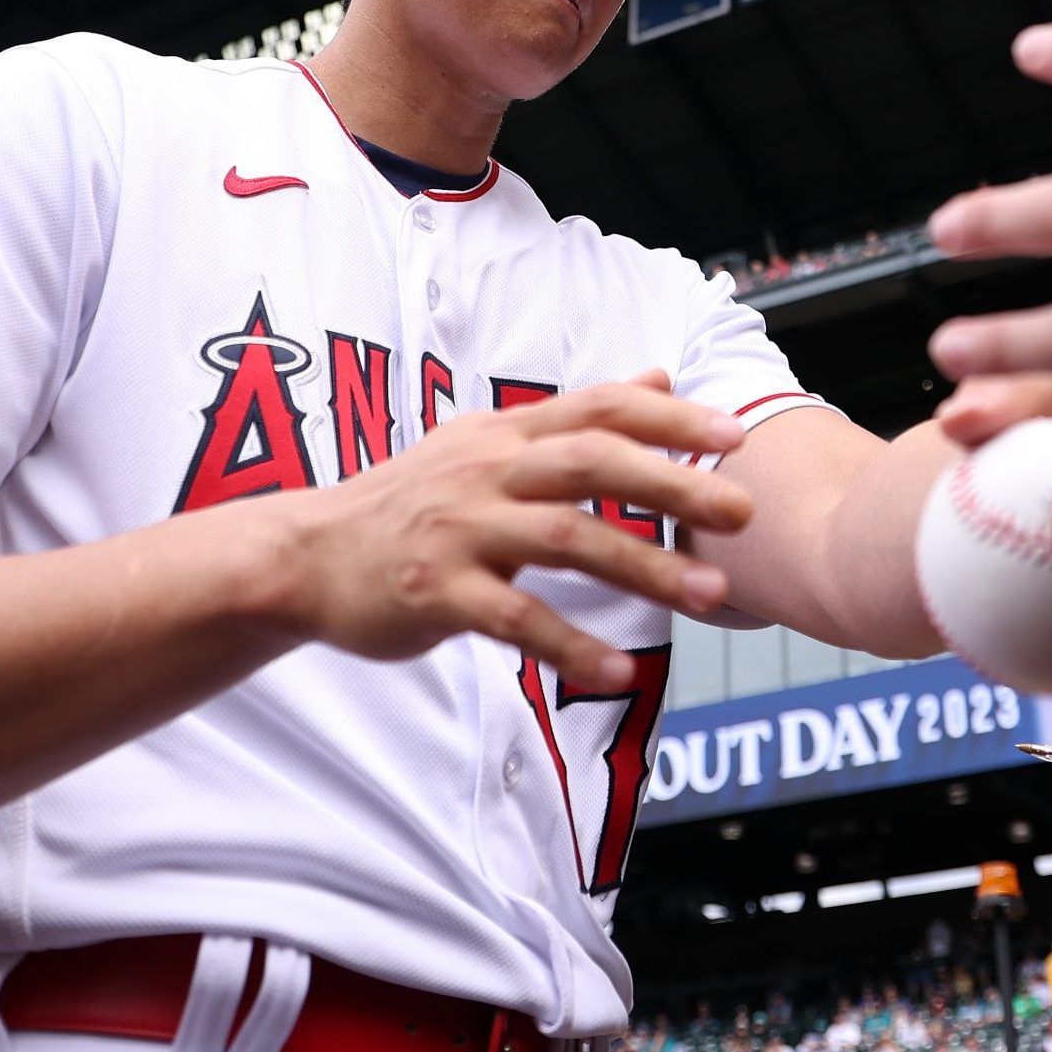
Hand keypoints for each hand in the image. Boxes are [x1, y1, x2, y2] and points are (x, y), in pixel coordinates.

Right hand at [278, 372, 750, 689]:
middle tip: (744, 510)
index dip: (670, 417)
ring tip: (711, 597)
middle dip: (674, 483)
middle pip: (593, 463)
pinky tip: (620, 672)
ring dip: (645, 569)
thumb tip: (659, 378)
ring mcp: (461, 530)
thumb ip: (575, 417)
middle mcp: (487, 471)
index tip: (737, 435)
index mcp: (504, 434)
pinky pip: (516, 619)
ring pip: (566, 541)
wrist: (306, 554)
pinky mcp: (438, 592)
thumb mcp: (488, 442)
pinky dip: (571, 645)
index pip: (598, 409)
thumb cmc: (409, 503)